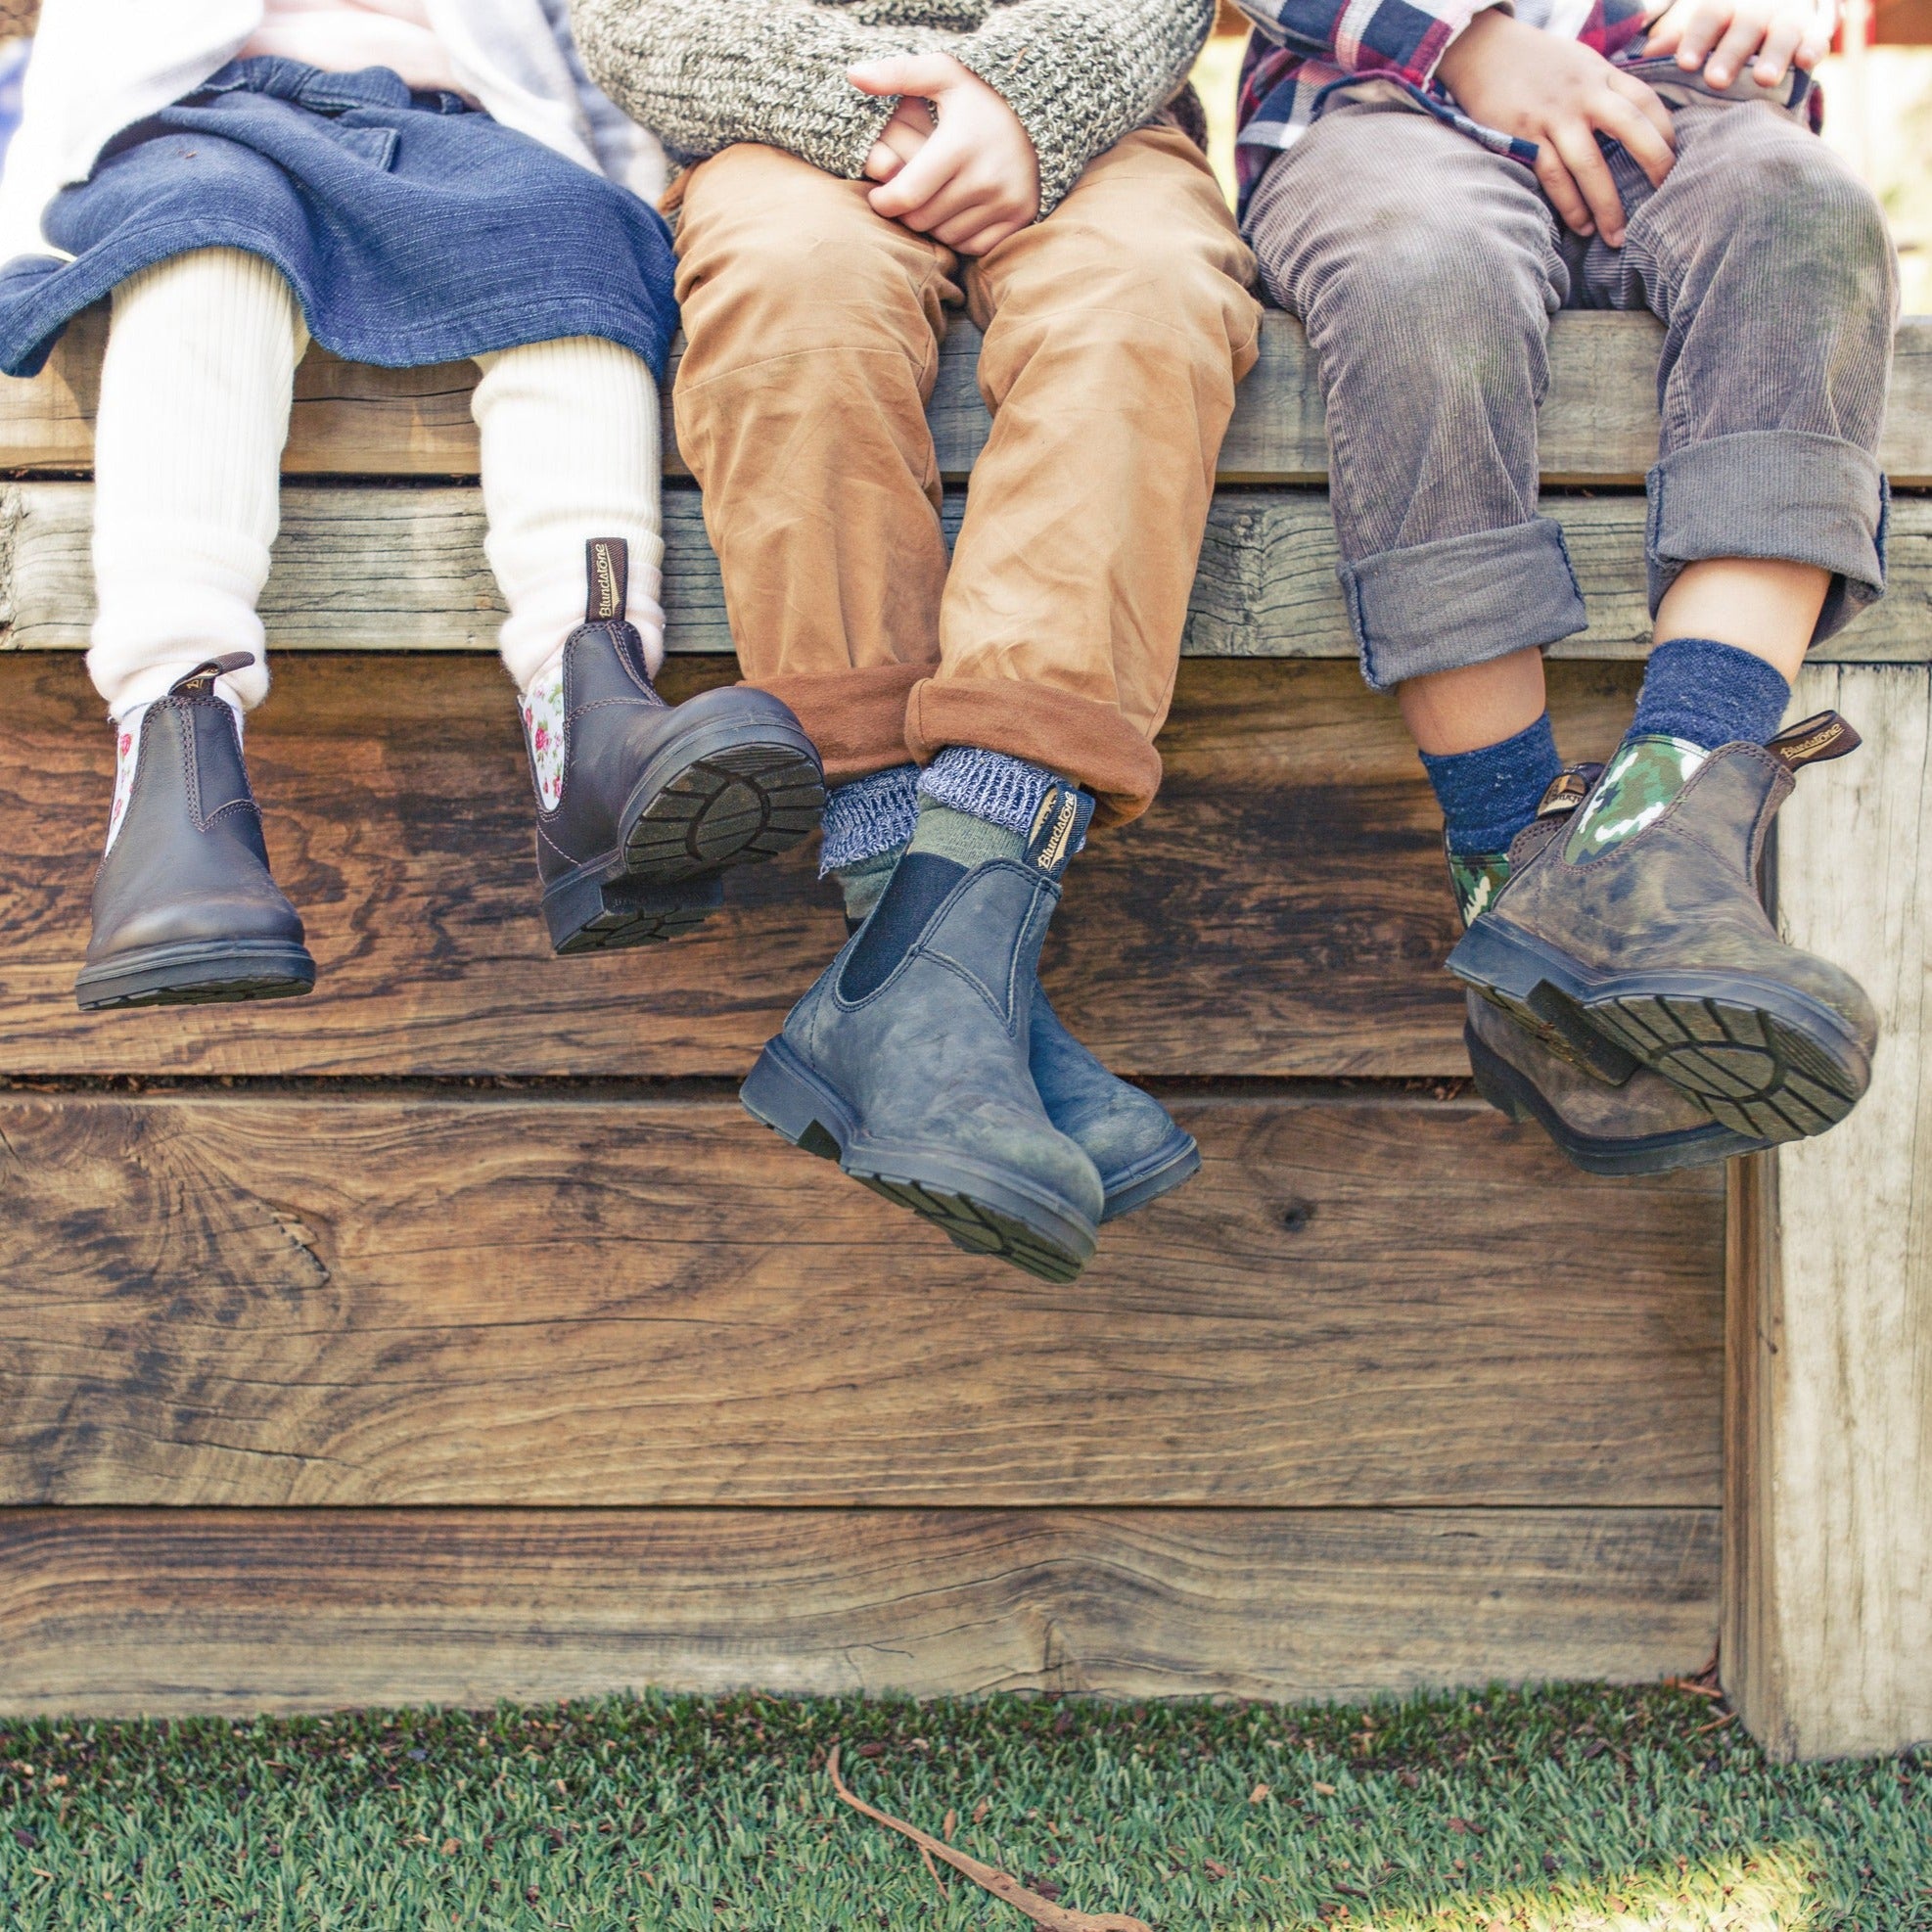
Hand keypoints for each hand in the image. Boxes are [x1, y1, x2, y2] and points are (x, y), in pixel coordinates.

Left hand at [847, 53, 1039, 253]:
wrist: (1038, 116)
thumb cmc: (979, 97)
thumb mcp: (943, 75)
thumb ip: (898, 73)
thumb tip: (854, 75)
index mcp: (959, 145)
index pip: (905, 196)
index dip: (884, 202)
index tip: (879, 197)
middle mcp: (986, 177)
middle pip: (923, 220)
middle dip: (907, 213)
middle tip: (905, 199)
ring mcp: (1006, 201)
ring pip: (945, 236)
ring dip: (932, 225)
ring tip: (932, 202)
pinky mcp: (1019, 218)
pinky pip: (972, 245)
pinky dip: (959, 235)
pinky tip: (957, 212)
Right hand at [1436, 8, 1676, 245]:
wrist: (1482, 50)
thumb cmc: (1534, 63)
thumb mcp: (1579, 62)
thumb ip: (1604, 88)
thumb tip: (1634, 123)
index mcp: (1600, 74)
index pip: (1646, 101)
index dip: (1666, 133)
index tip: (1674, 164)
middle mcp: (1582, 93)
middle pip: (1630, 128)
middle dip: (1653, 163)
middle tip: (1665, 199)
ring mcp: (1552, 115)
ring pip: (1589, 164)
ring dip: (1606, 204)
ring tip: (1617, 235)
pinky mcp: (1524, 136)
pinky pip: (1552, 177)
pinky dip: (1569, 205)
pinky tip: (1580, 225)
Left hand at [1640, 0, 1833, 89]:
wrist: (1773, 4)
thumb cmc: (1724, 27)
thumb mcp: (1698, 26)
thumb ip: (1676, 39)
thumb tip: (1646, 55)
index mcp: (1725, 6)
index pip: (1709, 17)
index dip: (1696, 39)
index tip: (1685, 63)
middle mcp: (1758, 7)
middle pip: (1745, 26)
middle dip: (1731, 52)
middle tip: (1716, 80)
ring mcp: (1789, 16)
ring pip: (1783, 31)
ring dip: (1774, 54)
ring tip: (1763, 79)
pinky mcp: (1816, 28)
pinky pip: (1817, 36)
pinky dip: (1814, 46)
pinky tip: (1806, 62)